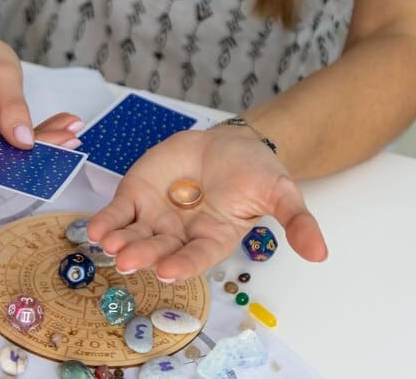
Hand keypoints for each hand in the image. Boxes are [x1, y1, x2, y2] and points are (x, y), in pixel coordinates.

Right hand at [0, 10, 82, 163]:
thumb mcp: (1, 70)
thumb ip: (12, 106)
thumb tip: (25, 143)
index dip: (7, 152)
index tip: (49, 145)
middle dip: (26, 151)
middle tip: (70, 137)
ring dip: (28, 150)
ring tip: (65, 132)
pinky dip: (19, 147)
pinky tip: (50, 134)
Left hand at [87, 126, 328, 282]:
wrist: (231, 143)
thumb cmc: (256, 172)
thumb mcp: (282, 193)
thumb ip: (297, 222)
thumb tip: (322, 253)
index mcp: (213, 239)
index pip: (196, 257)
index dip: (182, 265)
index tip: (168, 272)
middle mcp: (180, 235)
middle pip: (159, 248)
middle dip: (143, 254)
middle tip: (127, 260)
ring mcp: (156, 217)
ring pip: (134, 234)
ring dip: (119, 241)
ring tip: (108, 245)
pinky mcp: (136, 196)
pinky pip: (117, 212)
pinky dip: (106, 220)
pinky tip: (94, 228)